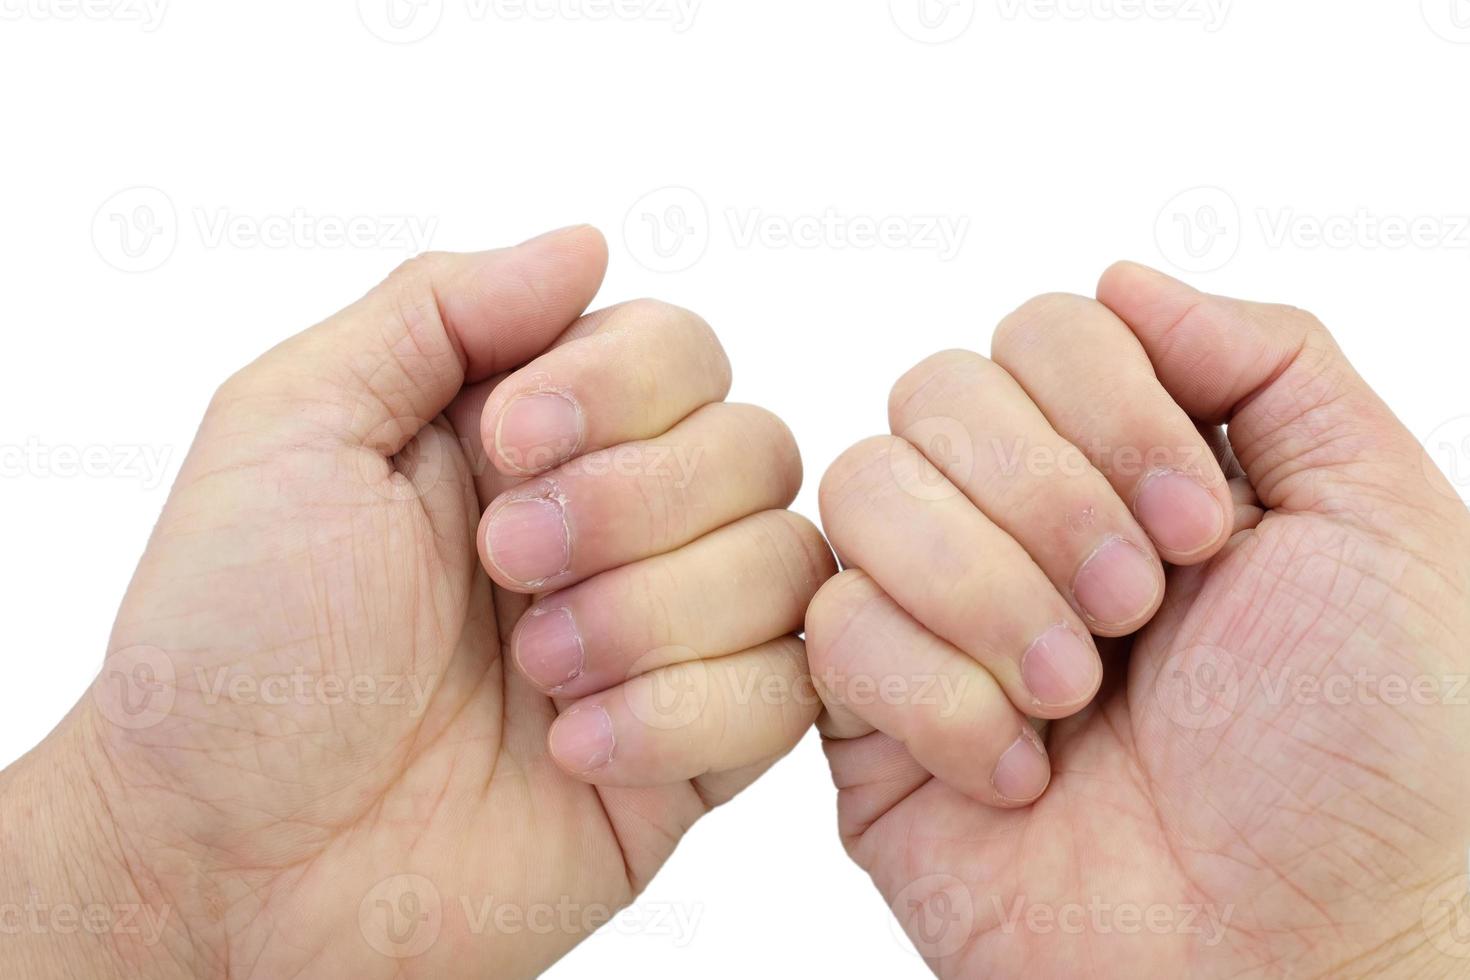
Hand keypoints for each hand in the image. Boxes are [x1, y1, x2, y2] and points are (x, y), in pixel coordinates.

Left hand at [0, 226, 832, 978]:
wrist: (232, 869)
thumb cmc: (232, 652)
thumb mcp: (291, 429)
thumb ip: (437, 309)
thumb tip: (585, 243)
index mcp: (527, 439)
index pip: (677, 348)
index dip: (621, 384)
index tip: (509, 444)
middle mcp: (612, 527)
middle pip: (755, 445)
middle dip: (633, 504)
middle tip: (506, 566)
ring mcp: (662, 640)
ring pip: (787, 564)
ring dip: (654, 616)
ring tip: (534, 674)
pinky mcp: (694, 755)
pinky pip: (788, 696)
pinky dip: (685, 715)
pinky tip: (571, 753)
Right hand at [807, 263, 1469, 977]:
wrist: (1295, 959)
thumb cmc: (1361, 765)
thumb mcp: (1381, 521)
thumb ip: (1276, 359)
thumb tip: (1124, 279)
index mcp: (1127, 466)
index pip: (1041, 329)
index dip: (1109, 406)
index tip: (1208, 533)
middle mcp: (1017, 523)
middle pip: (932, 391)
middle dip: (1045, 502)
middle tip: (1138, 614)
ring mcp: (930, 613)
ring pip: (860, 489)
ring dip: (983, 596)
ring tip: (1073, 698)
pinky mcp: (865, 716)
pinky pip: (828, 630)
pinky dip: (935, 702)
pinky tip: (1017, 775)